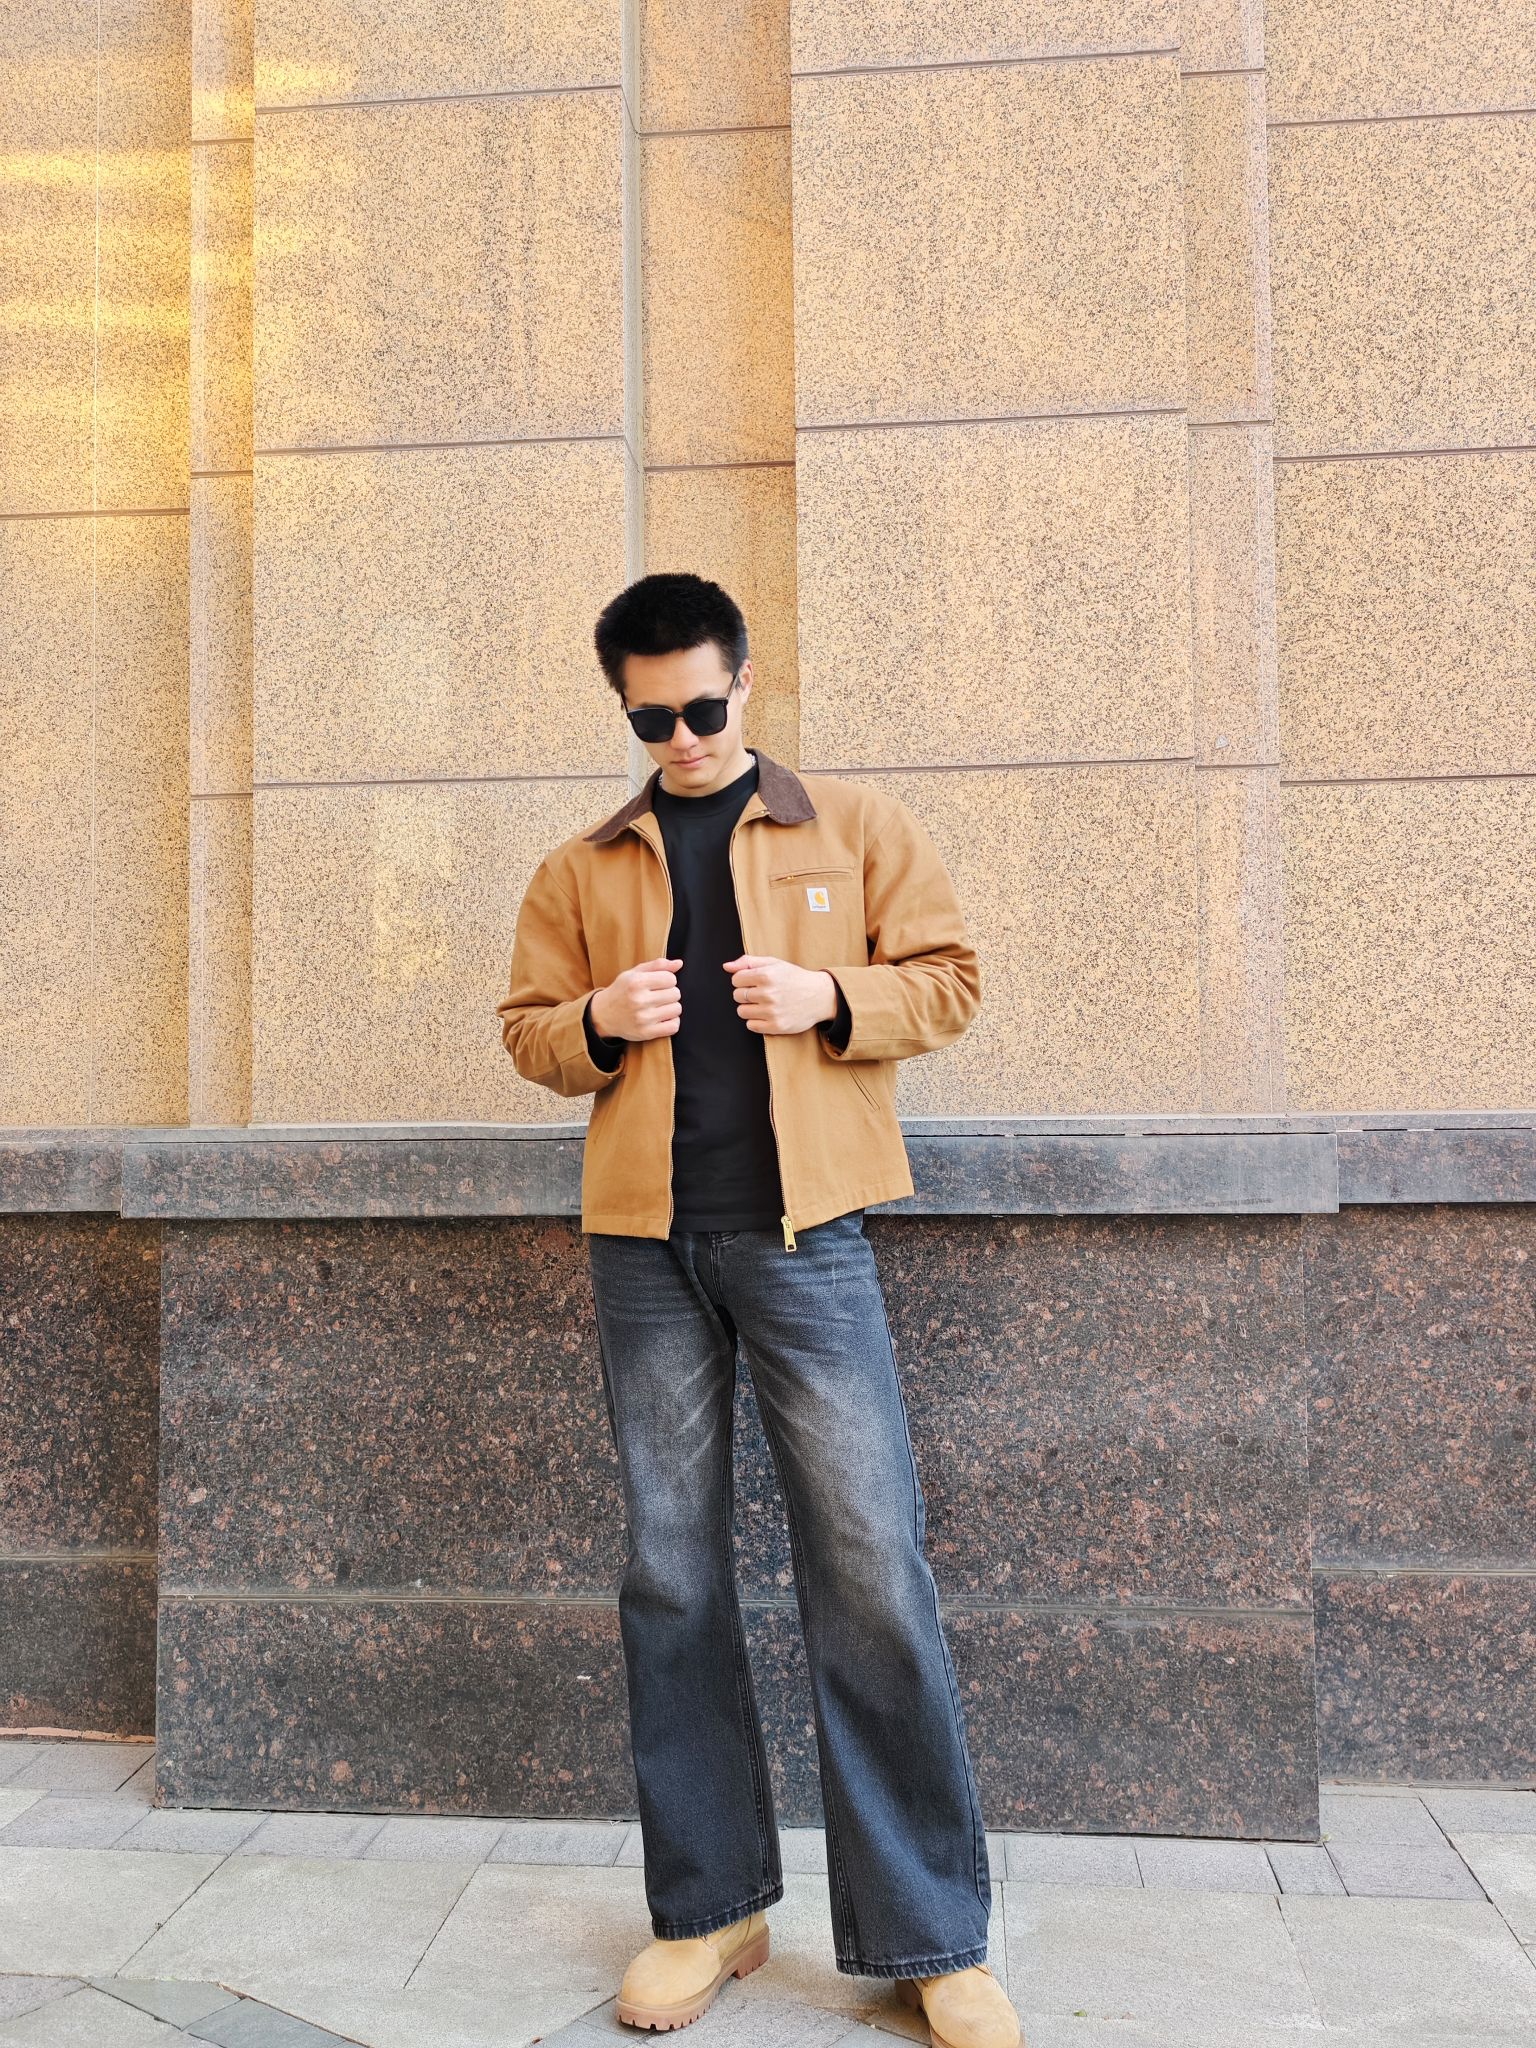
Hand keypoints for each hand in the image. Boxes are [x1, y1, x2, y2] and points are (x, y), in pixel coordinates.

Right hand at [590, 957, 681, 1040]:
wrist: (603, 1015)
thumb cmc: (621, 991)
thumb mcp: (634, 973)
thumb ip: (657, 965)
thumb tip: (679, 963)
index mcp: (636, 982)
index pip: (671, 978)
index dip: (668, 980)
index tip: (659, 984)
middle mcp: (639, 1000)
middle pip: (675, 994)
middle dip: (670, 993)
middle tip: (658, 996)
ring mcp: (643, 1018)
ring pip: (676, 1009)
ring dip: (671, 1008)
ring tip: (659, 1007)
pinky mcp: (646, 1033)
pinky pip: (674, 1027)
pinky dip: (672, 1022)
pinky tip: (663, 1018)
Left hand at [723, 955, 838, 1034]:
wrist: (820, 996)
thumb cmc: (795, 979)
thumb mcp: (774, 963)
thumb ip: (748, 962)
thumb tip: (726, 966)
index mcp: (767, 975)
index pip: (736, 979)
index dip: (742, 980)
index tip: (753, 982)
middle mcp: (768, 993)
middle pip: (737, 996)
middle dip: (746, 994)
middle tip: (761, 993)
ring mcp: (772, 1011)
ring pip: (742, 1011)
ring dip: (749, 1008)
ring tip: (764, 1004)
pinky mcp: (776, 1026)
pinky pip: (751, 1025)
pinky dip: (756, 1021)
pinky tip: (767, 1014)